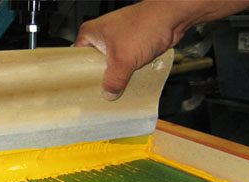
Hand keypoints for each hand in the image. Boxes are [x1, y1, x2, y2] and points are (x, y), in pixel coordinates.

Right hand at [75, 0, 248, 100]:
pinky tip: (128, 86)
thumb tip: (109, 94)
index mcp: (91, 33)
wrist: (171, 19)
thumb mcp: (123, 59)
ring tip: (115, 93)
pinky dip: (128, 75)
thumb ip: (114, 80)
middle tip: (101, 94)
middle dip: (101, 80)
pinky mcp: (131, 48)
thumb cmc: (144, 26)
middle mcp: (102, 37)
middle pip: (95, 65)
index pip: (77, 58)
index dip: (80, 75)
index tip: (82, 90)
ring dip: (116, 78)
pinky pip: (125, 66)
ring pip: (112, 67)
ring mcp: (117, 42)